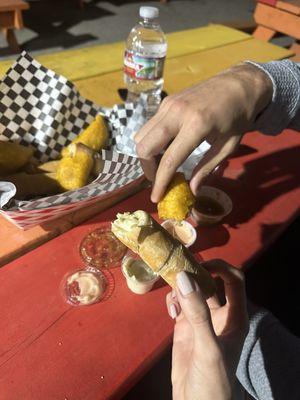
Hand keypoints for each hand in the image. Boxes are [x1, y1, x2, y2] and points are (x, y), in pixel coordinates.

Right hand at [135, 63, 272, 201]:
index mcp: (197, 126)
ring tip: (162, 163)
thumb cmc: (239, 117)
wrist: (240, 83)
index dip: (160, 182)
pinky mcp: (166, 101)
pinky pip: (149, 126)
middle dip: (147, 168)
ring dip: (147, 154)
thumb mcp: (227, 146)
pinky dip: (152, 141)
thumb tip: (191, 190)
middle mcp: (176, 113)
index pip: (169, 160)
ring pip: (141, 135)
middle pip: (144, 147)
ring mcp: (168, 105)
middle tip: (159, 178)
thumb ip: (207, 167)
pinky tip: (167, 147)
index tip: (156, 198)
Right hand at [166, 260, 248, 399]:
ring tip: (173, 295)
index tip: (200, 264)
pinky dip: (173, 301)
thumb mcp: (208, 348)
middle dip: (195, 273)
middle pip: (210, 281)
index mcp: (235, 316)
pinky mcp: (184, 327)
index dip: (220, 267)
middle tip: (178, 270)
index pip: (234, 280)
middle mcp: (219, 314)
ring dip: (182, 287)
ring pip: (192, 290)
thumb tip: (184, 278)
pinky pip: (179, 304)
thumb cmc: (214, 382)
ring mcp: (201, 320)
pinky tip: (170, 310)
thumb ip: (198, 313)